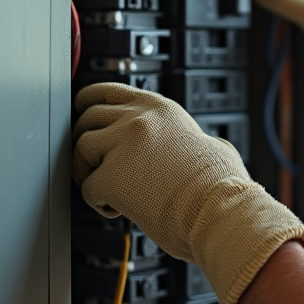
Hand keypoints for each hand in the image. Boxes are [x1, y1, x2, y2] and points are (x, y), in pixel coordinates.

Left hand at [72, 82, 303, 303]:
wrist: (221, 213)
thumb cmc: (223, 189)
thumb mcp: (212, 145)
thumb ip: (191, 138)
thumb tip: (204, 145)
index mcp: (160, 109)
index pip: (107, 91)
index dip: (87, 104)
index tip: (82, 114)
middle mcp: (139, 119)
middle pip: (87, 119)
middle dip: (85, 144)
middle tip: (95, 167)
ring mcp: (122, 146)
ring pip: (80, 151)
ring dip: (88, 174)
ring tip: (111, 193)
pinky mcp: (110, 177)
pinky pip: (86, 187)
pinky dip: (98, 203)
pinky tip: (120, 210)